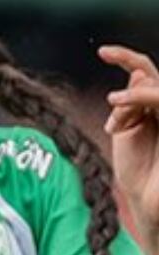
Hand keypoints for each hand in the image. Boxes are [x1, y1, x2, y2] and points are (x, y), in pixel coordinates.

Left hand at [102, 45, 158, 246]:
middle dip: (130, 70)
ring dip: (136, 92)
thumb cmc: (138, 172)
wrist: (149, 204)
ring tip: (116, 101)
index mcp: (154, 109)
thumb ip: (130, 105)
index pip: (146, 74)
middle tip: (110, 80)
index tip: (102, 51)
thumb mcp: (126, 132)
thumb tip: (137, 75)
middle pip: (151, 77)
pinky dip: (141, 97)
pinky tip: (120, 101)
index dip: (127, 58)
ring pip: (157, 88)